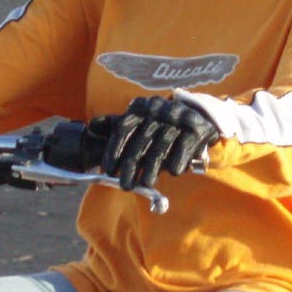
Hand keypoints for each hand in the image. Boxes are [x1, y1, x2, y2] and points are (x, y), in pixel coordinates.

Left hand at [102, 96, 217, 189]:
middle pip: (141, 140)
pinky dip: (177, 161)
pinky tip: (172, 173)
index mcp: (141, 106)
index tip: (108, 169)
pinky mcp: (196, 128)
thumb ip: (116, 124)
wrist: (200, 115)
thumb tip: (92, 126)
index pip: (123, 128)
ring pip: (161, 147)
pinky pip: (183, 147)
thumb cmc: (162, 123)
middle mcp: (158, 109)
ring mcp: (178, 118)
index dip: (114, 150)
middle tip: (125, 184)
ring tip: (144, 185)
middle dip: (131, 166)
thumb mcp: (139, 120)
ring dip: (152, 169)